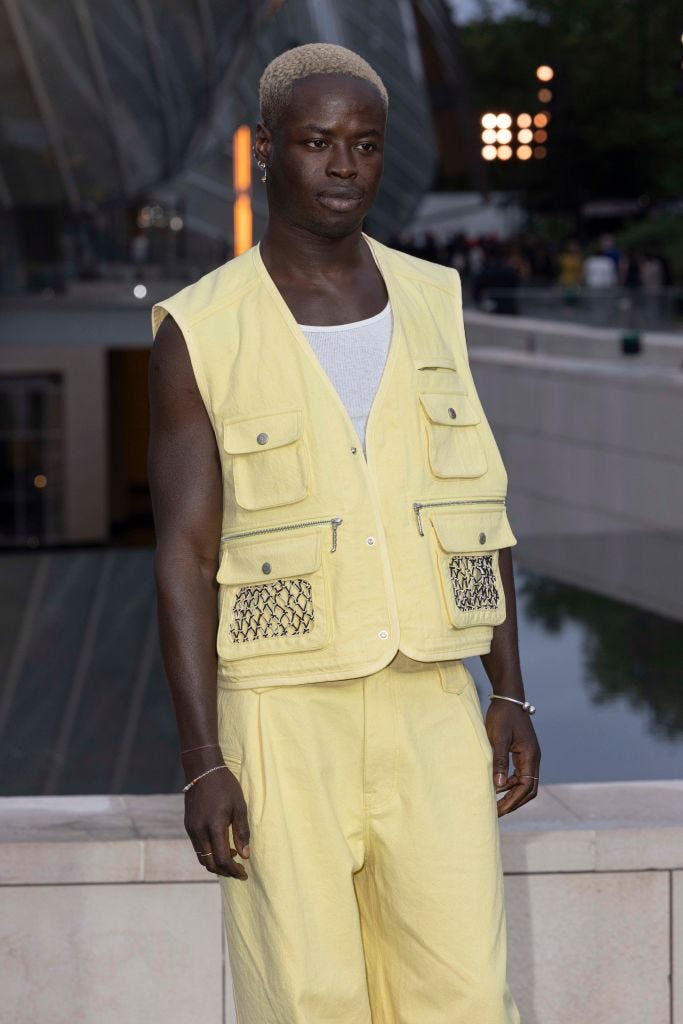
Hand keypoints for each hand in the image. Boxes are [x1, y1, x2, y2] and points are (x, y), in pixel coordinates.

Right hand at [184, 765, 250, 879]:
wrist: (202, 770)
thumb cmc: (225, 786)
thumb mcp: (239, 806)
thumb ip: (242, 832)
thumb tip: (245, 855)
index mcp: (214, 826)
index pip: (223, 859)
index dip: (233, 870)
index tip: (244, 873)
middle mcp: (199, 831)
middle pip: (210, 864)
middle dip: (224, 872)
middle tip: (238, 872)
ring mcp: (192, 829)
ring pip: (202, 858)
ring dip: (216, 864)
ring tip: (231, 860)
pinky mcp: (188, 826)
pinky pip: (198, 848)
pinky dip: (209, 854)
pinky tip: (221, 846)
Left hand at [486, 701, 540, 816]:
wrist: (507, 698)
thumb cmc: (502, 716)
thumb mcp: (498, 738)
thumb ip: (499, 761)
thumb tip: (498, 786)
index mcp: (530, 756)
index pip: (526, 787)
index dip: (513, 801)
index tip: (498, 810)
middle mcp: (534, 758)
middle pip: (529, 789)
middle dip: (514, 802)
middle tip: (497, 812)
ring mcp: (530, 755)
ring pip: (525, 783)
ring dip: (512, 794)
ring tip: (495, 802)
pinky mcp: (523, 752)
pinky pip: (520, 774)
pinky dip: (510, 783)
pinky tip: (497, 785)